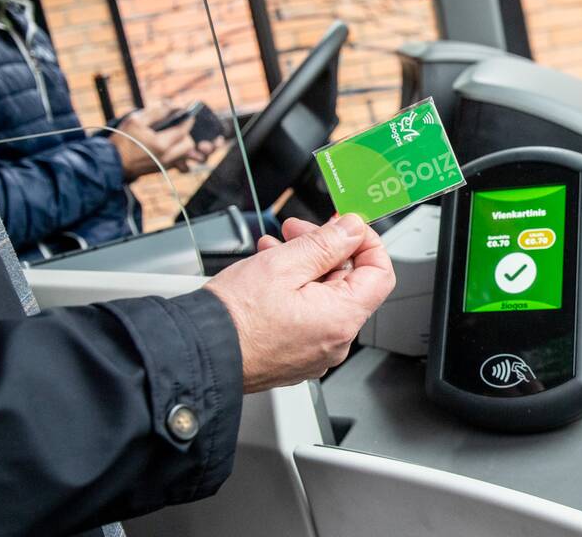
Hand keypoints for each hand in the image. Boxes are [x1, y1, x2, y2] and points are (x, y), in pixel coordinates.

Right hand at [108, 102, 196, 180]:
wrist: (110, 163)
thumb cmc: (121, 140)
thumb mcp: (136, 120)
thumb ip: (156, 112)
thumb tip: (172, 106)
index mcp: (161, 144)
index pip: (183, 130)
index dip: (187, 120)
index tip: (186, 113)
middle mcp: (166, 157)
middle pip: (189, 145)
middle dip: (186, 133)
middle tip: (177, 125)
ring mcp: (164, 166)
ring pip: (184, 154)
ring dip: (182, 143)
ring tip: (171, 134)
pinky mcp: (160, 170)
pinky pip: (176, 160)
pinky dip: (176, 151)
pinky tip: (164, 143)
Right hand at [206, 214, 394, 392]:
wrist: (200, 354)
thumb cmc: (235, 318)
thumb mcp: (284, 263)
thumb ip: (327, 243)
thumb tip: (353, 229)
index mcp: (341, 318)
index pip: (381, 273)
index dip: (366, 242)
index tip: (346, 225)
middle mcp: (335, 341)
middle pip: (349, 282)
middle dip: (324, 249)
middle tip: (295, 230)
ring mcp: (315, 352)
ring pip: (324, 296)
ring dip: (303, 265)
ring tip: (272, 248)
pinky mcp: (295, 356)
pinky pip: (307, 315)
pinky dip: (293, 290)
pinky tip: (268, 272)